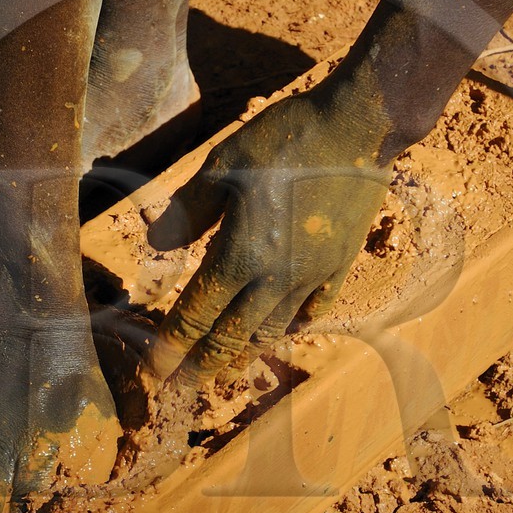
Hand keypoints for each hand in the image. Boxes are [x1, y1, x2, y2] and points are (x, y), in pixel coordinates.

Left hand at [144, 80, 390, 385]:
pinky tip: (286, 329)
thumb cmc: (285, 140)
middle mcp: (275, 277)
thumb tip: (155, 247)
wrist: (357, 127)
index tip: (154, 371)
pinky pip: (316, 309)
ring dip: (246, 351)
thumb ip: (189, 212)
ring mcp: (312, 275)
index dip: (172, 346)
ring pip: (273, 329)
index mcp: (239, 256)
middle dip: (204, 364)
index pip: (197, 315)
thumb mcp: (223, 165)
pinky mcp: (340, 264)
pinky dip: (295, 325)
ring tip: (229, 364)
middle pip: (232, 336)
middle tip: (183, 385)